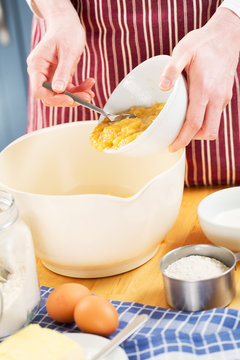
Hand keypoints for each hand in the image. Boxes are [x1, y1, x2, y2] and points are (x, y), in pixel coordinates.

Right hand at [27, 0, 94, 106]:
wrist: (67, 24)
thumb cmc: (66, 33)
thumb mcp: (67, 52)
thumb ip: (62, 71)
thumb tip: (58, 90)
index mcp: (36, 66)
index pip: (39, 90)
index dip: (53, 98)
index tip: (70, 99)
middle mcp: (41, 73)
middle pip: (50, 96)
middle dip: (68, 99)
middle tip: (86, 97)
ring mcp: (50, 76)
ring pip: (61, 95)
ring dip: (77, 96)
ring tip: (90, 93)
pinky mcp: (60, 77)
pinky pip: (68, 89)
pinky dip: (79, 90)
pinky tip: (89, 84)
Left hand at [159, 8, 239, 151]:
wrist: (227, 34)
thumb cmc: (203, 42)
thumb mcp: (183, 50)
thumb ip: (171, 69)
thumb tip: (162, 87)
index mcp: (204, 89)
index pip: (194, 123)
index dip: (182, 138)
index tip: (172, 146)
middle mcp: (217, 97)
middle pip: (207, 131)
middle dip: (191, 140)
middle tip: (177, 141)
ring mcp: (224, 97)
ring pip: (213, 126)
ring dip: (199, 132)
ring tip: (183, 128)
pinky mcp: (226, 96)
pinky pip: (216, 116)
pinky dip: (205, 121)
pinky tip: (193, 113)